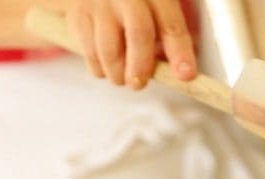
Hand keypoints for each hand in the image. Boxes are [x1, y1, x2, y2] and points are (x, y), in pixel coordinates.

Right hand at [67, 0, 196, 88]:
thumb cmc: (134, 4)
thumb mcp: (155, 9)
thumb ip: (168, 36)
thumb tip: (182, 74)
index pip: (171, 25)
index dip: (180, 53)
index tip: (186, 76)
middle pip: (139, 34)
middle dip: (142, 68)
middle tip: (139, 84)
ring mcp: (100, 3)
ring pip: (110, 50)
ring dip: (118, 74)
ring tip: (122, 78)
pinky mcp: (78, 15)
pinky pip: (89, 52)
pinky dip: (99, 69)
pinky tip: (106, 66)